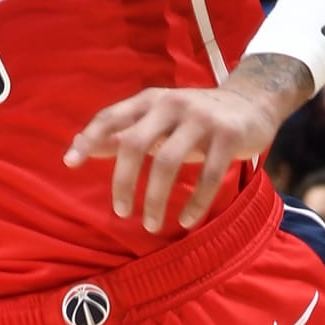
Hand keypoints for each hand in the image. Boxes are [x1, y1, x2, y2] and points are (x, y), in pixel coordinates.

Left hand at [65, 55, 308, 233]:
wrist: (253, 101)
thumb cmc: (196, 118)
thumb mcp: (159, 120)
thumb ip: (124, 132)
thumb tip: (84, 146)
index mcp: (151, 100)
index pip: (111, 116)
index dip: (89, 139)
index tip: (70, 163)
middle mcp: (172, 105)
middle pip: (135, 143)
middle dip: (123, 182)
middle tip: (120, 212)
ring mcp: (202, 118)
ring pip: (168, 162)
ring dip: (155, 199)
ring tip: (150, 225)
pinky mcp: (229, 135)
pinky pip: (208, 176)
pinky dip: (194, 203)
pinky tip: (186, 222)